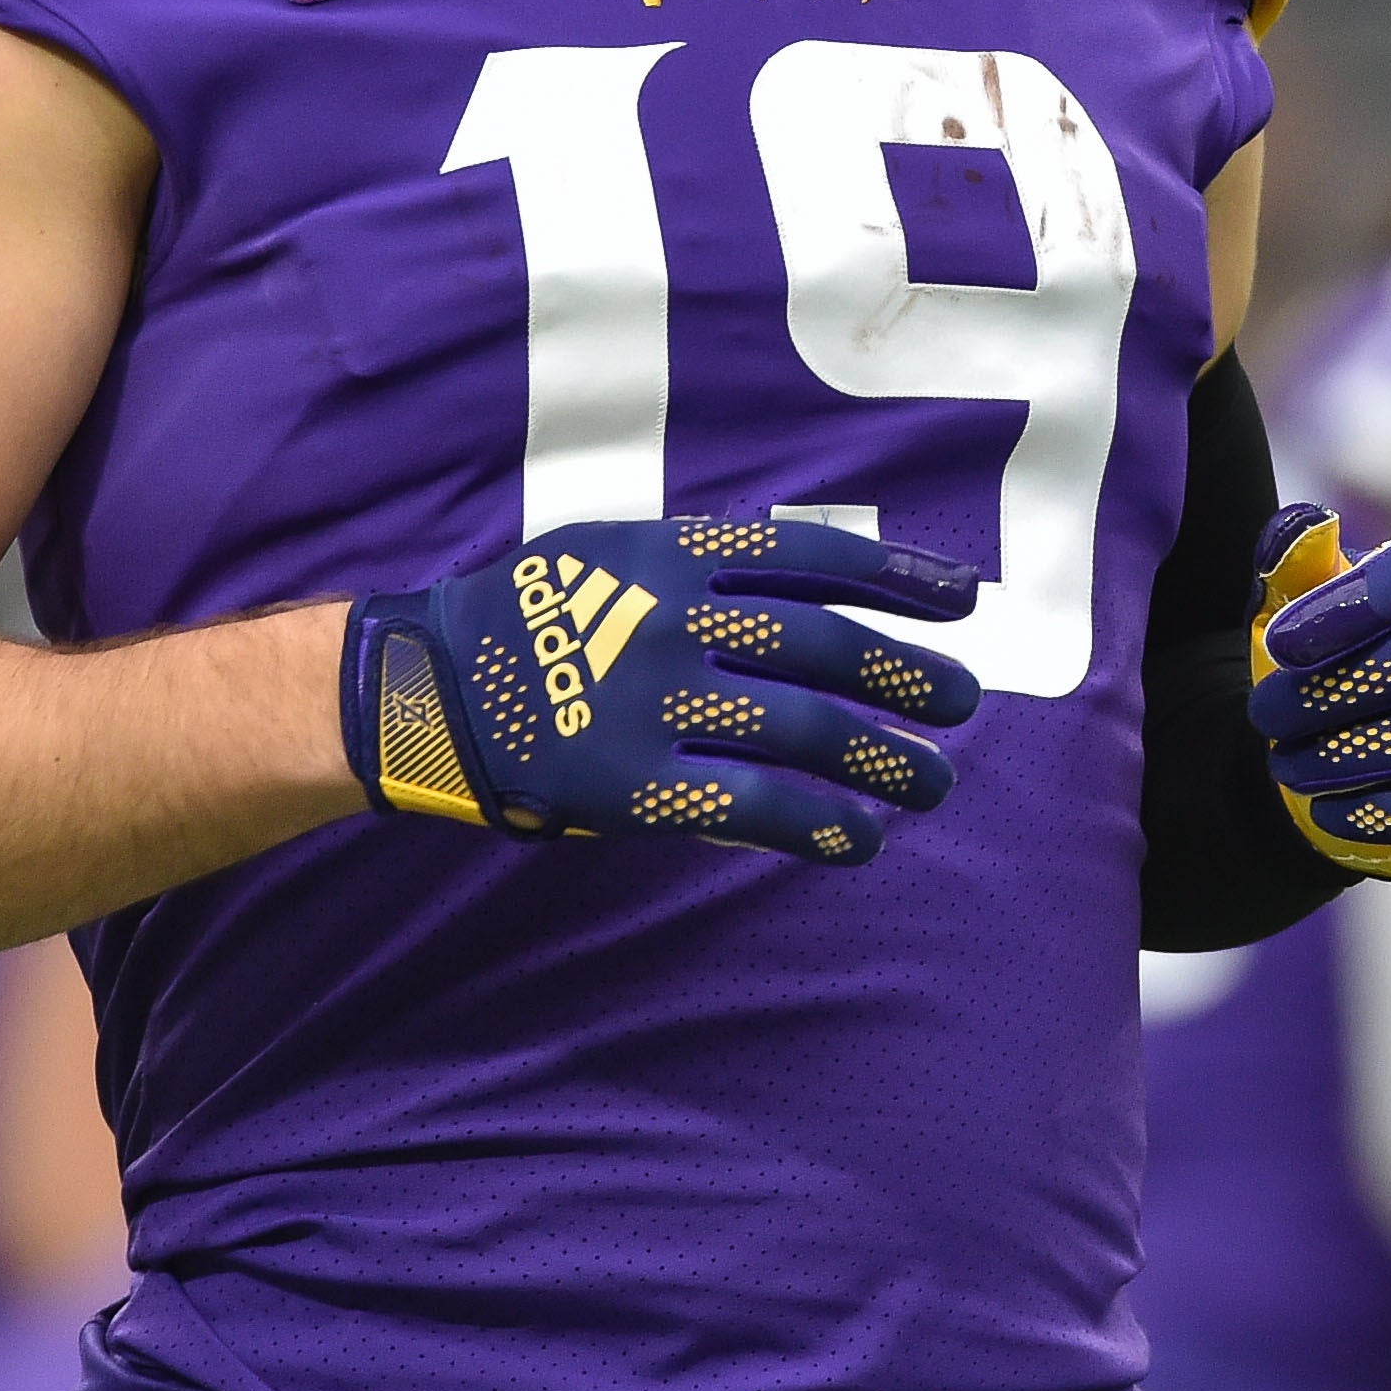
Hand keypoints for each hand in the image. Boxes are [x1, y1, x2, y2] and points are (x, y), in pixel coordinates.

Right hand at [346, 514, 979, 862]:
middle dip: (907, 676)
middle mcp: (676, 618)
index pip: (815, 556)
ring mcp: (657, 702)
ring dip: (883, 759)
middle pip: (825, 646)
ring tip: (933, 783)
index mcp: (676, 551)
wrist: (426, 685)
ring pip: (804, 729)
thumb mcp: (614, 549)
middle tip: (964, 703)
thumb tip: (816, 578)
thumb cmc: (531, 614)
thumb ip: (707, 560)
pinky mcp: (635, 784)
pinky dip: (816, 824)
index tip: (962, 601)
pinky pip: (750, 805)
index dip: (897, 578)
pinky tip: (860, 840)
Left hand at [1242, 506, 1390, 878]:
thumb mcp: (1310, 608)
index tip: (1280, 642)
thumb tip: (1298, 528)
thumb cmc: (1341, 660)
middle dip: (1345, 686)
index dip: (1353, 602)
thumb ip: (1298, 563)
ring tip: (1286, 764)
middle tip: (1266, 711)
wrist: (1360, 754)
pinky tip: (1327, 809)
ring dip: (1358, 752)